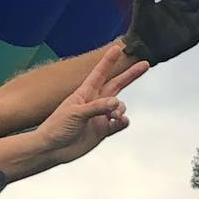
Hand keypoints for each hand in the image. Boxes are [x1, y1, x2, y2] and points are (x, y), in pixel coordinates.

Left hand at [35, 49, 146, 164]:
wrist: (52, 150)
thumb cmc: (57, 127)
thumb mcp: (75, 113)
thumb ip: (97, 107)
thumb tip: (117, 103)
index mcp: (84, 93)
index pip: (99, 74)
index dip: (108, 61)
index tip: (117, 48)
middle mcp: (94, 103)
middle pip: (116, 85)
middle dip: (130, 75)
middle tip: (146, 64)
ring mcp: (99, 116)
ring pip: (120, 106)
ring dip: (121, 108)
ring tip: (113, 114)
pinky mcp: (103, 130)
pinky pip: (120, 122)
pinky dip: (123, 121)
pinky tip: (119, 122)